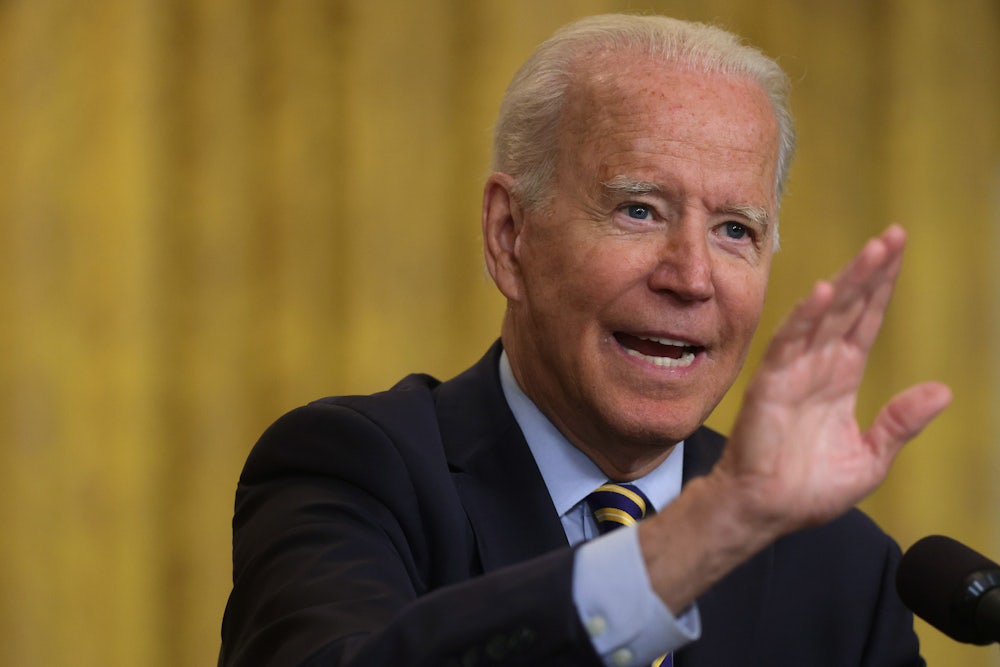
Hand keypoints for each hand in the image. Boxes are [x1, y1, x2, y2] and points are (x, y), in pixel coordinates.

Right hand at [714, 224, 950, 534]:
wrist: (767, 511)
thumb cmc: (808, 489)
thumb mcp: (871, 457)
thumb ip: (901, 422)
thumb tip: (942, 390)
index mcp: (841, 378)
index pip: (866, 322)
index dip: (883, 288)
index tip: (897, 252)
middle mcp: (819, 367)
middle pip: (850, 308)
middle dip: (871, 272)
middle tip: (893, 236)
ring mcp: (794, 372)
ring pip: (824, 316)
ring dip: (848, 283)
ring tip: (873, 251)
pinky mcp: (771, 385)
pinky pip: (789, 344)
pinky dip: (805, 317)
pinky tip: (824, 292)